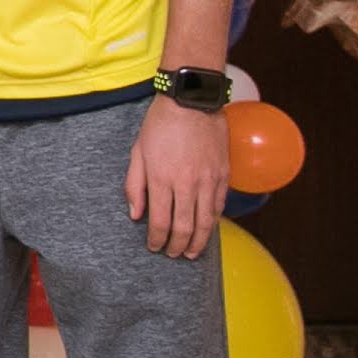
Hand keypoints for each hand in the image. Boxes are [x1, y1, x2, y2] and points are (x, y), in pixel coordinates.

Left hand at [125, 99, 225, 259]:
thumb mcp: (137, 152)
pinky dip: (213, 222)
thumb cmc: (160, 124)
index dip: (156, 239)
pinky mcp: (223, 175)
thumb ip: (134, 185)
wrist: (191, 102)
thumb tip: (135, 214)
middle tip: (173, 255)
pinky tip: (207, 229)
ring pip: (205, 222)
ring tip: (193, 253)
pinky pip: (219, 206)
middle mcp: (186, 184)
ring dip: (199, 241)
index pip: (160, 221)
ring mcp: (207, 180)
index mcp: (161, 179)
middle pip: (184, 227)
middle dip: (177, 246)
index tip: (154, 246)